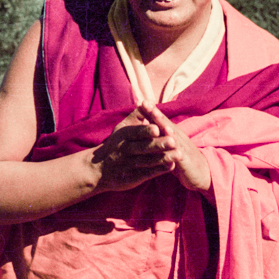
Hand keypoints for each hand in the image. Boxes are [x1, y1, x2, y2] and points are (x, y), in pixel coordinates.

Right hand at [90, 102, 210, 194]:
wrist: (100, 169)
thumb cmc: (116, 144)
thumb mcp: (122, 127)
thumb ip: (137, 115)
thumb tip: (148, 101)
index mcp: (124, 135)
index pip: (136, 132)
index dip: (146, 131)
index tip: (157, 128)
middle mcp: (125, 150)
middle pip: (143, 147)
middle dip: (158, 145)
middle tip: (173, 142)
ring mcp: (128, 164)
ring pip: (147, 161)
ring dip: (163, 158)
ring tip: (178, 155)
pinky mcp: (133, 177)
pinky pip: (147, 173)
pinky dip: (159, 170)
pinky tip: (171, 166)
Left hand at [137, 101, 210, 193]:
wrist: (202, 172)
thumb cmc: (182, 158)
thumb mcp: (170, 146)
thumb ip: (159, 138)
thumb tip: (144, 129)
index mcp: (172, 134)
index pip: (160, 121)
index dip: (151, 111)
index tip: (140, 101)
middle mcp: (177, 138)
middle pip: (165, 123)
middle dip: (155, 113)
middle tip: (145, 103)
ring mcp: (182, 148)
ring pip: (172, 135)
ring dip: (163, 125)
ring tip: (155, 117)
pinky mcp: (186, 160)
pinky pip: (178, 153)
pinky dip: (173, 147)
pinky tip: (170, 142)